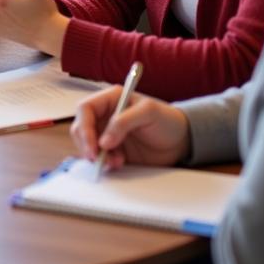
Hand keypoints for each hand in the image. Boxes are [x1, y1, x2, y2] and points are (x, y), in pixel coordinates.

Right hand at [71, 87, 190, 170]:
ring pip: (88, 144)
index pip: (85, 109)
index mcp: (110, 99)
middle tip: (97, 159)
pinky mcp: (114, 150)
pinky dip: (105, 163)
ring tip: (116, 163)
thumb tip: (103, 141)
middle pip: (81, 127)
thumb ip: (124, 121)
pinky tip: (119, 164)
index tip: (93, 146)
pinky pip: (100, 157)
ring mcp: (108, 133)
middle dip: (87, 144)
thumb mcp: (148, 112)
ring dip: (97, 156)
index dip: (84, 126)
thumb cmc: (167, 119)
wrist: (181, 141)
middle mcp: (105, 115)